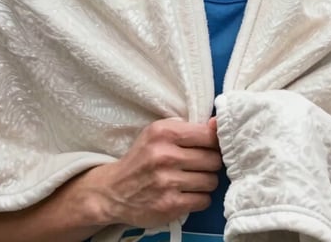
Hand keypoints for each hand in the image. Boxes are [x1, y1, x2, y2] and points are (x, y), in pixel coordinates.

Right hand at [78, 118, 220, 228]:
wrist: (114, 192)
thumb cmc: (142, 158)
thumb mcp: (157, 133)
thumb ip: (187, 128)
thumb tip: (217, 124)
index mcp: (164, 132)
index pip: (208, 135)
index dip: (215, 142)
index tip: (210, 147)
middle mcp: (165, 155)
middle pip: (213, 160)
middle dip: (211, 164)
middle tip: (201, 165)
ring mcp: (168, 182)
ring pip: (211, 181)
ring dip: (206, 182)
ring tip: (193, 180)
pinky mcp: (170, 205)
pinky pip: (204, 200)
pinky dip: (199, 198)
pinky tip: (187, 193)